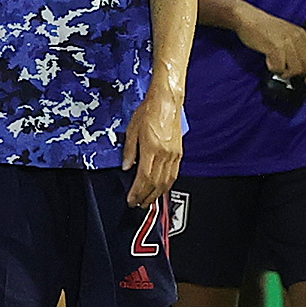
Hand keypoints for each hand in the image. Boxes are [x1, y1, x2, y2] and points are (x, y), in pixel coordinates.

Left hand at [121, 90, 183, 207]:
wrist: (166, 101)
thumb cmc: (149, 111)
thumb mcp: (132, 130)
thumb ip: (129, 150)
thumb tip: (127, 166)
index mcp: (152, 148)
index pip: (144, 178)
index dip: (137, 192)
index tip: (131, 199)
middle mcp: (165, 154)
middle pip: (156, 183)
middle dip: (146, 197)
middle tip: (138, 205)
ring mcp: (173, 154)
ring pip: (166, 181)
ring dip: (157, 194)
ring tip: (149, 201)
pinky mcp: (178, 153)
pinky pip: (173, 174)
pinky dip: (166, 185)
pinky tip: (161, 189)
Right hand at [234, 7, 305, 83]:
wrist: (248, 18)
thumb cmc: (264, 28)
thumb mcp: (286, 34)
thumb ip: (295, 47)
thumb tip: (301, 67)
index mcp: (301, 34)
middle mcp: (296, 37)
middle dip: (297, 74)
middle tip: (286, 74)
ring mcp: (287, 42)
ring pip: (295, 69)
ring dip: (284, 73)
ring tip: (276, 66)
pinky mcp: (275, 47)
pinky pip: (279, 68)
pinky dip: (273, 69)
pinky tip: (268, 62)